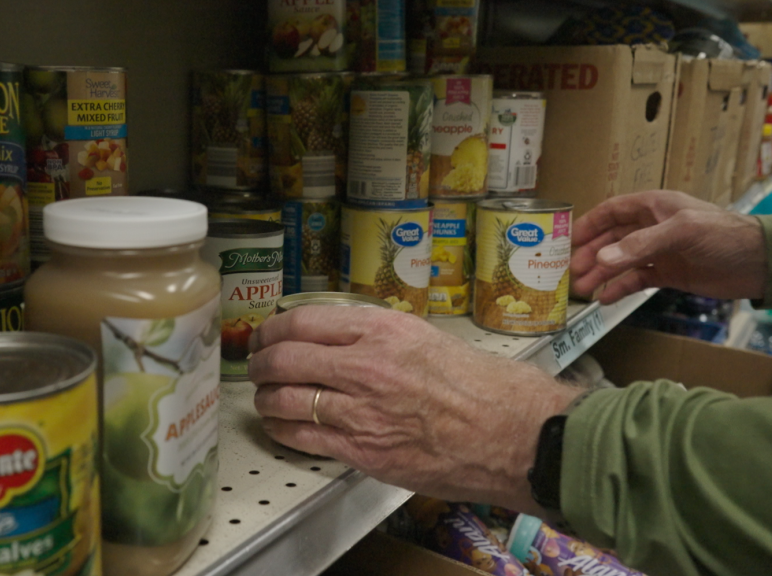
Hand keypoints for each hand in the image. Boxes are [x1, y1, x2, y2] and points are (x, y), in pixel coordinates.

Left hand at [248, 306, 581, 513]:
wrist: (513, 434)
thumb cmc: (483, 388)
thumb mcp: (427, 338)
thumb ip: (378, 337)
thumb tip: (340, 338)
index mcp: (382, 329)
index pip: (302, 321)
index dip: (273, 329)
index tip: (267, 334)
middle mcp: (366, 365)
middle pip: (283, 358)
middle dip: (260, 362)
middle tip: (257, 364)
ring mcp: (361, 411)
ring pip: (285, 398)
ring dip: (266, 397)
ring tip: (265, 396)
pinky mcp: (363, 451)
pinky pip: (303, 436)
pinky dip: (282, 429)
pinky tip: (281, 425)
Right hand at [571, 191, 767, 303]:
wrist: (759, 263)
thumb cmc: (725, 235)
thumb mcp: (681, 232)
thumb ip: (640, 246)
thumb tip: (602, 260)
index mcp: (654, 206)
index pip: (612, 211)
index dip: (588, 225)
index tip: (568, 241)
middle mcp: (653, 227)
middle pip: (611, 240)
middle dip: (590, 255)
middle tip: (571, 272)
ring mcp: (660, 252)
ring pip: (621, 262)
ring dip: (601, 274)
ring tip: (584, 289)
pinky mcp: (669, 274)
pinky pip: (637, 280)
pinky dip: (621, 288)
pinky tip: (607, 299)